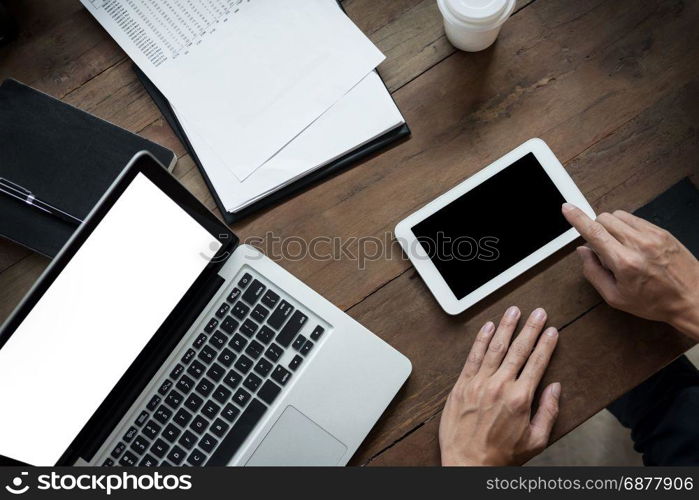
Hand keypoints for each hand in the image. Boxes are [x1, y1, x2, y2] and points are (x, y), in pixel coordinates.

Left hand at [439, 306, 560, 465]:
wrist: (467, 464)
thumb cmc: (501, 455)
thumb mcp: (536, 440)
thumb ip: (548, 411)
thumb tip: (555, 388)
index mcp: (520, 398)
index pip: (537, 363)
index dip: (546, 344)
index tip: (552, 331)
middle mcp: (499, 386)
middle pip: (518, 349)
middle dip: (531, 328)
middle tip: (539, 312)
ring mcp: (478, 383)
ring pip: (495, 348)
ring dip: (506, 327)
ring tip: (514, 311)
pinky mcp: (462, 385)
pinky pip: (473, 357)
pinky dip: (481, 340)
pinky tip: (488, 327)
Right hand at [562, 203, 698, 340]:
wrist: (693, 298)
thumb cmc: (656, 302)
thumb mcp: (615, 297)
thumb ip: (593, 273)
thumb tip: (582, 252)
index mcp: (625, 263)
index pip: (594, 232)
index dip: (577, 218)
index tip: (567, 208)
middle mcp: (639, 244)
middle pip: (604, 219)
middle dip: (596, 229)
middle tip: (603, 250)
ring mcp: (652, 235)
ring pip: (618, 215)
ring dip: (611, 226)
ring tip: (619, 246)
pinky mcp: (662, 231)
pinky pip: (635, 219)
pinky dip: (627, 228)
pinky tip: (633, 245)